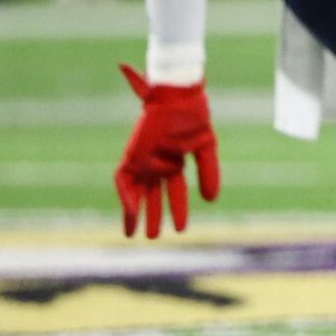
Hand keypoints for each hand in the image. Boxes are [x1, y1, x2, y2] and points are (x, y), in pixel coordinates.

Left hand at [114, 64, 219, 238]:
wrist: (180, 98)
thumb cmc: (193, 117)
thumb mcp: (205, 149)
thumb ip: (208, 173)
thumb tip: (211, 201)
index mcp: (175, 161)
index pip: (174, 191)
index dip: (178, 210)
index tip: (182, 229)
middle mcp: (157, 163)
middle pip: (153, 195)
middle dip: (153, 216)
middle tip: (154, 237)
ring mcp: (143, 160)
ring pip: (136, 192)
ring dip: (136, 213)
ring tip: (138, 234)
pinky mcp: (131, 154)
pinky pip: (124, 179)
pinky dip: (127, 196)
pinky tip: (132, 211)